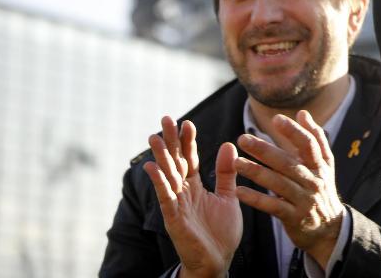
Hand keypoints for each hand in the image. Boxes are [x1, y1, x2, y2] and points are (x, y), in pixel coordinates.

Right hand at [144, 116, 241, 277]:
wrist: (218, 262)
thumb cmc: (221, 232)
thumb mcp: (228, 196)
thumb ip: (226, 173)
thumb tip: (228, 144)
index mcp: (195, 187)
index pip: (190, 159)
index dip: (187, 141)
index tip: (186, 122)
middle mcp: (183, 193)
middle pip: (175, 162)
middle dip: (170, 142)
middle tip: (165, 119)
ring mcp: (177, 205)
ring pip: (167, 176)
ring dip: (160, 157)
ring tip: (154, 137)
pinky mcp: (174, 218)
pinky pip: (165, 197)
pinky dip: (159, 182)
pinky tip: (152, 167)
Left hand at [234, 111, 344, 268]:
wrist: (330, 229)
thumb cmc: (321, 190)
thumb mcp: (324, 165)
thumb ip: (315, 138)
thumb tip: (303, 113)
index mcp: (320, 165)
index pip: (309, 144)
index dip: (294, 131)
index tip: (276, 119)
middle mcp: (313, 181)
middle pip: (288, 163)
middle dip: (265, 150)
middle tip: (243, 139)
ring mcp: (304, 200)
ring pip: (278, 183)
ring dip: (256, 172)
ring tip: (236, 163)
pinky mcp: (294, 217)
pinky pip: (272, 206)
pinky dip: (256, 199)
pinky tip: (239, 191)